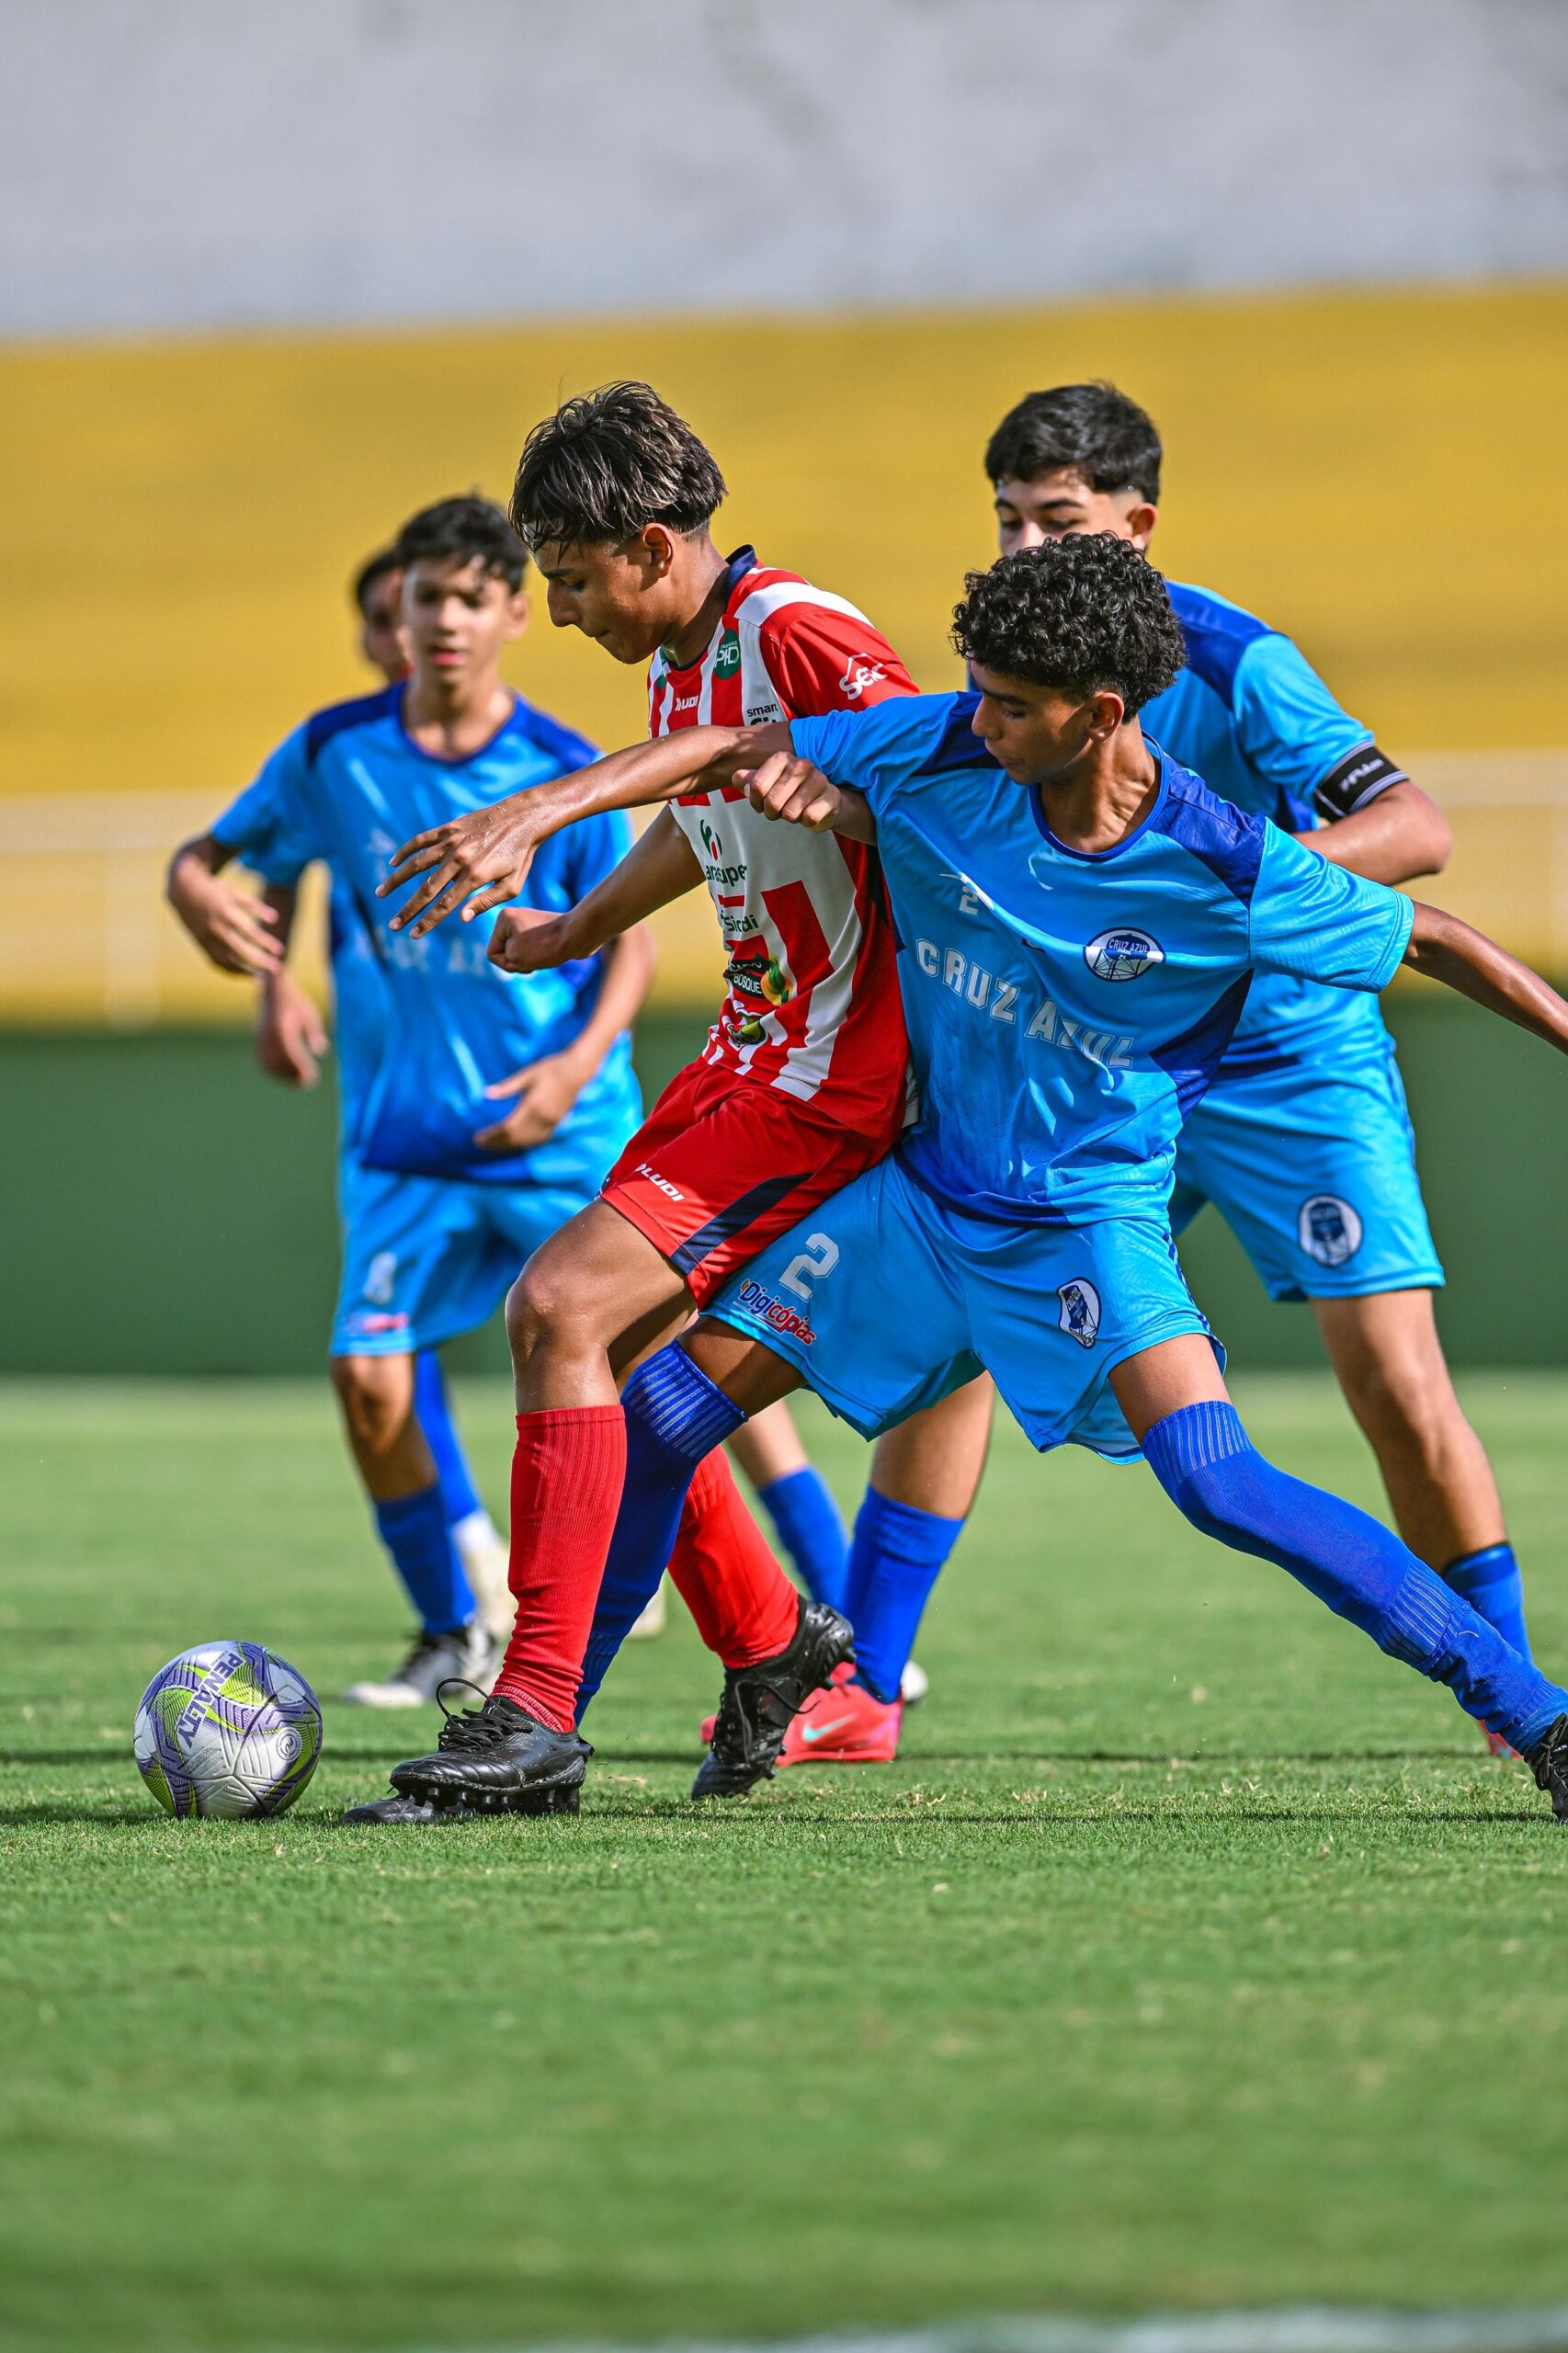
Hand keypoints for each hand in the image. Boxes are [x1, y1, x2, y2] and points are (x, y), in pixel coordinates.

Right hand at [169, 858, 283, 975]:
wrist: (183, 891)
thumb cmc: (215, 891)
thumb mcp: (234, 892)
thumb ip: (254, 905)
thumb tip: (275, 919)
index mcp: (225, 912)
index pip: (249, 932)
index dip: (265, 942)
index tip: (280, 951)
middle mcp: (215, 927)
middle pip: (240, 950)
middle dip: (259, 961)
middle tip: (276, 969)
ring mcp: (206, 938)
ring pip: (226, 961)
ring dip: (244, 971)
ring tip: (260, 977)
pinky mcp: (201, 944)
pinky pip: (216, 962)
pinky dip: (229, 970)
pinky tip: (243, 974)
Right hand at [255, 970, 328, 1086]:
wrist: (272, 993)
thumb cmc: (295, 1004)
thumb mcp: (310, 1015)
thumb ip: (314, 1032)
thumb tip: (320, 1051)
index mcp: (283, 1027)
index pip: (292, 1053)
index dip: (301, 1067)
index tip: (311, 1077)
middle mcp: (269, 1034)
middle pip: (280, 1061)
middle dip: (293, 1074)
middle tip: (307, 1083)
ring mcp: (260, 1039)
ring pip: (269, 1063)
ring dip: (283, 1076)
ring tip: (299, 1083)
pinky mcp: (257, 1042)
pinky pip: (263, 1061)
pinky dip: (274, 1072)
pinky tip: (286, 1077)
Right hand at [377, 800, 548, 936]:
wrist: (523, 818)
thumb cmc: (521, 856)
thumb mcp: (512, 886)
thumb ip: (486, 902)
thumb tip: (460, 918)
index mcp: (474, 877)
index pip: (444, 906)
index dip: (427, 921)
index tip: (413, 934)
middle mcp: (459, 860)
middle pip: (426, 890)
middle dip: (407, 910)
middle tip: (393, 925)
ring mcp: (451, 842)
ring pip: (416, 864)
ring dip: (396, 880)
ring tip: (380, 893)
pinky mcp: (448, 828)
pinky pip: (421, 840)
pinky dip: (405, 851)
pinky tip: (393, 863)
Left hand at [473, 1053, 585, 1151]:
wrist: (577, 1071)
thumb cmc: (551, 1069)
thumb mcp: (527, 1074)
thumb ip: (507, 1087)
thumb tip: (486, 1094)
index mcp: (532, 1106)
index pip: (508, 1128)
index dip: (492, 1136)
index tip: (478, 1138)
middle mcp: (542, 1118)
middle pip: (515, 1138)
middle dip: (497, 1143)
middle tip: (481, 1144)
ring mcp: (551, 1122)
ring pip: (527, 1141)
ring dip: (509, 1145)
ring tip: (495, 1145)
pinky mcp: (557, 1122)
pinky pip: (539, 1139)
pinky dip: (525, 1143)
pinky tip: (517, 1142)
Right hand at [487, 905, 583, 974]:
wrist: (577, 935)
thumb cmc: (545, 946)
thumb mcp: (514, 957)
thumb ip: (504, 958)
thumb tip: (516, 953)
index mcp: (503, 918)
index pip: (492, 953)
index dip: (506, 964)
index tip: (523, 959)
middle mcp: (514, 916)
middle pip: (505, 953)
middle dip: (518, 962)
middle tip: (534, 958)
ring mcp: (528, 923)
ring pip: (519, 954)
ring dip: (528, 961)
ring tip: (543, 956)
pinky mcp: (541, 930)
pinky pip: (532, 951)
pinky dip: (538, 957)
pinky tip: (549, 954)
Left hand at [737, 751, 841, 829]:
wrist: (822, 802)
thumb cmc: (790, 794)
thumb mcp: (766, 786)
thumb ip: (747, 781)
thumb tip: (737, 778)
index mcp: (782, 758)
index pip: (756, 786)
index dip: (755, 802)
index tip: (760, 804)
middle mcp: (802, 764)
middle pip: (772, 802)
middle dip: (772, 813)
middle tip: (779, 810)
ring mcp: (819, 779)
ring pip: (790, 813)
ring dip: (790, 818)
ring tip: (796, 810)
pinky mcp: (832, 796)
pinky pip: (809, 818)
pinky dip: (806, 822)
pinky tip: (809, 814)